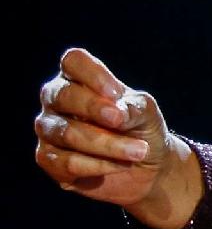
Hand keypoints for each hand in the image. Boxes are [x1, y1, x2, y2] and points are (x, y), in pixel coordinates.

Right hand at [36, 46, 200, 228]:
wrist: (147, 167)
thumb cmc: (142, 129)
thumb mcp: (147, 112)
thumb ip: (133, 107)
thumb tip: (115, 114)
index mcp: (78, 78)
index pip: (73, 61)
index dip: (93, 75)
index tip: (116, 93)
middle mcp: (56, 100)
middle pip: (63, 95)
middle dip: (96, 110)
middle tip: (122, 122)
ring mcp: (48, 129)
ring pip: (67, 133)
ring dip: (108, 144)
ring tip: (138, 152)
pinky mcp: (48, 159)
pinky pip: (66, 162)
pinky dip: (98, 166)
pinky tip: (118, 166)